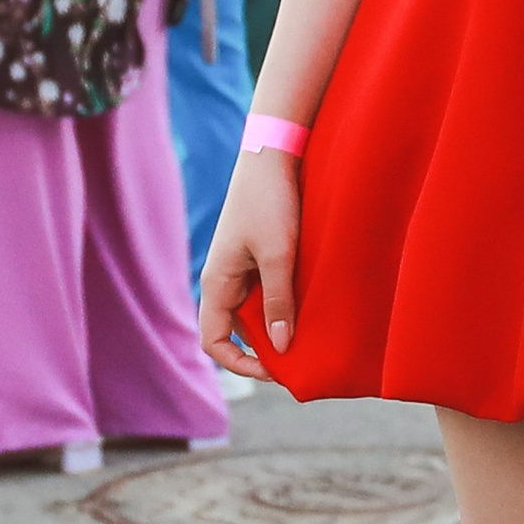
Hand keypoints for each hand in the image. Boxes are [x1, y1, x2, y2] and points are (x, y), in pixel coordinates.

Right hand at [198, 150, 300, 376]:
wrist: (272, 153)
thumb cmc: (270, 201)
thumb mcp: (278, 254)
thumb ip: (279, 301)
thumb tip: (280, 347)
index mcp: (217, 282)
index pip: (213, 340)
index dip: (239, 364)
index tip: (275, 371)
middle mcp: (223, 279)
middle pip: (236, 330)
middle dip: (264, 348)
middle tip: (301, 358)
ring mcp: (239, 267)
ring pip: (254, 310)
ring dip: (276, 324)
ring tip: (310, 335)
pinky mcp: (257, 253)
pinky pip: (265, 290)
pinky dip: (283, 302)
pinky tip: (310, 305)